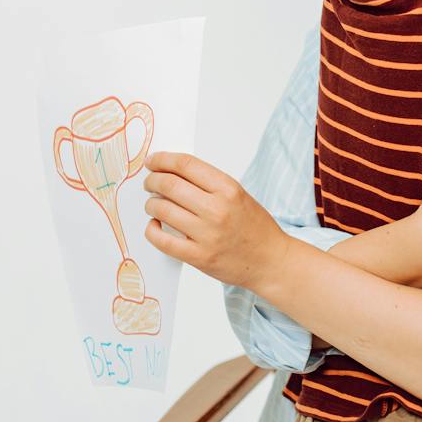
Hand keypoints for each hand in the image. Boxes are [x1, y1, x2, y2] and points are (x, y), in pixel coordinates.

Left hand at [141, 152, 292, 292]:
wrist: (271, 261)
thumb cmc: (255, 228)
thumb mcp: (238, 195)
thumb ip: (208, 184)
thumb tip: (171, 173)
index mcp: (228, 189)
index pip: (185, 165)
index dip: (162, 159)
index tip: (153, 161)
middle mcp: (217, 209)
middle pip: (169, 185)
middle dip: (152, 181)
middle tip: (150, 183)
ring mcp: (207, 234)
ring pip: (162, 210)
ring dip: (151, 204)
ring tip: (154, 205)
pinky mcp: (199, 257)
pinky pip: (162, 241)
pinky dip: (152, 230)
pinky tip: (155, 226)